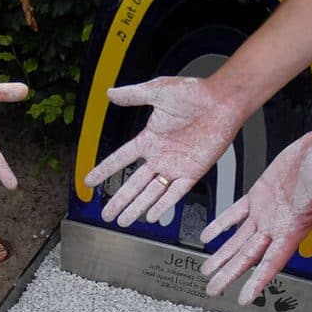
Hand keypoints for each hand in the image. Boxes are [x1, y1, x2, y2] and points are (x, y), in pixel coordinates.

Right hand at [83, 77, 242, 227]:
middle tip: (106, 215)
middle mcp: (159, 156)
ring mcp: (175, 166)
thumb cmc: (195, 93)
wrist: (222, 101)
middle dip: (119, 201)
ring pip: (151, 192)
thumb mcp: (158, 90)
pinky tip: (151, 216)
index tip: (89, 182)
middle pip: (133, 184)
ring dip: (137, 207)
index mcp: (149, 139)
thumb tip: (110, 93)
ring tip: (124, 221)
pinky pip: (175, 193)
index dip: (105, 171)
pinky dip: (163, 205)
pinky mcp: (192, 172)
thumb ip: (133, 95)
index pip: (121, 159)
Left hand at [200, 124, 311, 304]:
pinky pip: (235, 214)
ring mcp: (266, 212)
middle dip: (230, 274)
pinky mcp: (259, 195)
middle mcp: (276, 226)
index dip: (256, 282)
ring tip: (207, 270)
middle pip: (248, 257)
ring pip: (239, 240)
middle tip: (213, 289)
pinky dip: (221, 225)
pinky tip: (208, 236)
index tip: (243, 299)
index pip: (271, 262)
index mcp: (292, 229)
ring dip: (223, 255)